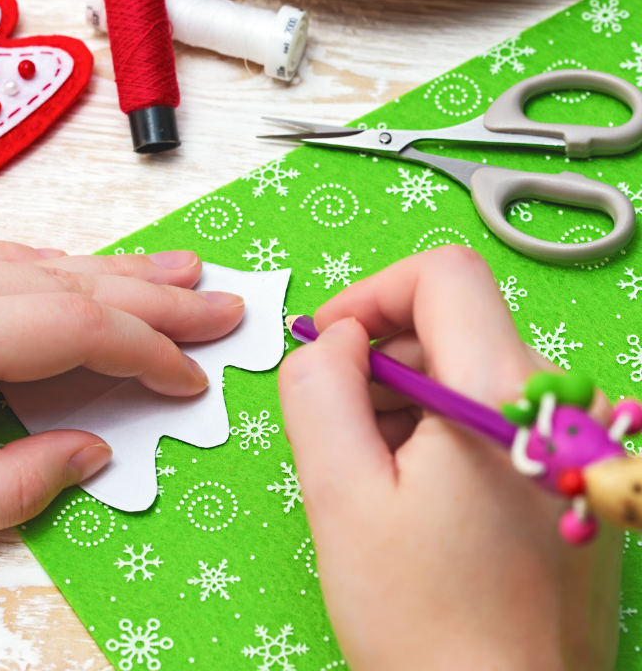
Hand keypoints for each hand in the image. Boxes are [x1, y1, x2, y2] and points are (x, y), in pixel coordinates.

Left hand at [0, 241, 243, 564]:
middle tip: (222, 302)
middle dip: (157, 295)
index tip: (192, 376)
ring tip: (177, 271)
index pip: (77, 328)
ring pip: (39, 259)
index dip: (148, 350)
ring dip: (117, 269)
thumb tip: (91, 455)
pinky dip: (61, 268)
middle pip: (72, 279)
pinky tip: (84, 274)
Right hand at [279, 246, 620, 670]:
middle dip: (382, 362)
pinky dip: (443, 428)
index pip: (443, 274)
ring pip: (470, 368)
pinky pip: (496, 410)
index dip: (373, 293)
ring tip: (378, 479)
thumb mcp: (340, 494)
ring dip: (408, 401)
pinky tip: (419, 495)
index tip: (330, 343)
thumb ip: (320, 387)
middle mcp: (561, 401)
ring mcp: (581, 437)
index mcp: (504, 393)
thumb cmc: (423, 625)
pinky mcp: (579, 470)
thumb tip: (339, 338)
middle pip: (454, 324)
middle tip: (342, 434)